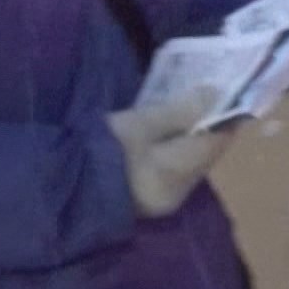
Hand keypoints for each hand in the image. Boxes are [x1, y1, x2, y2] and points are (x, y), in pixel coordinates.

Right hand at [105, 90, 237, 218]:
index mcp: (179, 175)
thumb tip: (217, 94)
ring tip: (191, 108)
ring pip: (193, 161)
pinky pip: (177, 168)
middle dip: (211, 125)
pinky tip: (172, 131)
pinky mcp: (150, 197)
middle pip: (207, 153)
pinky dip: (179, 148)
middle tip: (209, 93)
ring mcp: (164, 199)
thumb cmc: (99, 150)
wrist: (58, 187)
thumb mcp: (139, 123)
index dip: (227, 115)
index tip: (230, 90)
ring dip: (194, 136)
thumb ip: (180, 111)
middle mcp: (179, 193)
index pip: (218, 142)